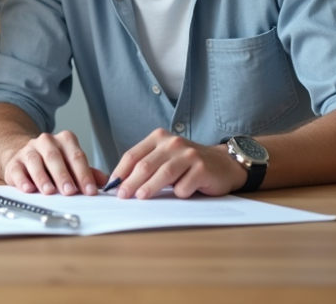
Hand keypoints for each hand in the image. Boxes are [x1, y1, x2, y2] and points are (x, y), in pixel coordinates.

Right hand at [1, 130, 106, 195]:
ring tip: (49, 191)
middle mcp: (46, 141)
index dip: (84, 174)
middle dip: (63, 176)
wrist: (25, 157)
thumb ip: (87, 172)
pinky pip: (17, 169)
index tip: (89, 191)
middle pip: (55, 157)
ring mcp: (29, 150)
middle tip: (70, 192)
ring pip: (35, 161)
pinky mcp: (14, 161)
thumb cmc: (53, 164)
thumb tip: (105, 182)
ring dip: (43, 178)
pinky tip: (28, 189)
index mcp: (65, 140)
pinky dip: (23, 180)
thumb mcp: (71, 165)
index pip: (76, 156)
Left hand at [108, 128, 246, 198]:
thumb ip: (146, 165)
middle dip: (131, 182)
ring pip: (163, 174)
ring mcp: (188, 155)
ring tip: (140, 197)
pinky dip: (179, 193)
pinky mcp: (202, 168)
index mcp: (159, 138)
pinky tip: (181, 194)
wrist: (223, 164)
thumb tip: (120, 184)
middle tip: (122, 196)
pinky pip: (184, 185)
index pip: (133, 155)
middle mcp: (173, 143)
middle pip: (146, 165)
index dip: (120, 171)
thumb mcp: (164, 158)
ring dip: (149, 187)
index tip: (112, 186)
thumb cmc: (187, 164)